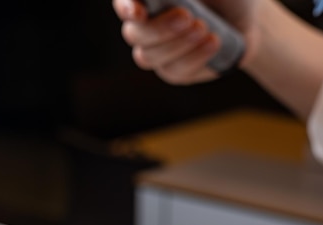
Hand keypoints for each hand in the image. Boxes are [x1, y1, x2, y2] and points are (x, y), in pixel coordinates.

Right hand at [112, 0, 253, 82]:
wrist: (247, 18)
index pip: (124, 3)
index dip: (126, 7)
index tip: (139, 11)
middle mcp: (146, 25)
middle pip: (134, 34)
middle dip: (159, 28)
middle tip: (188, 17)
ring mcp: (158, 51)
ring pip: (149, 56)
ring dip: (177, 44)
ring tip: (205, 28)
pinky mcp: (174, 71)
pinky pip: (174, 71)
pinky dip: (194, 57)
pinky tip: (213, 42)